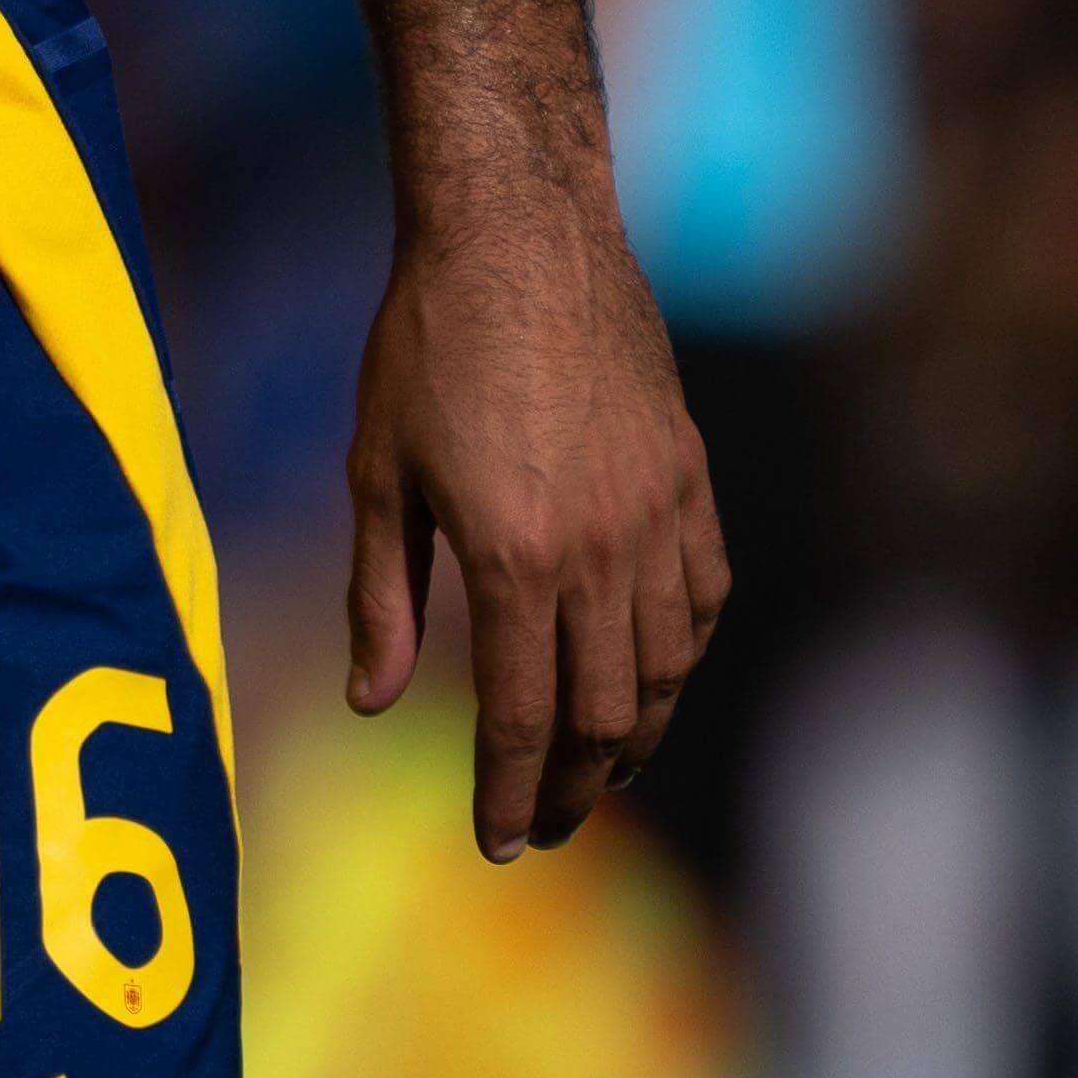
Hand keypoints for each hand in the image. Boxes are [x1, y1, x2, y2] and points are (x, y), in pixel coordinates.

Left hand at [344, 166, 725, 857]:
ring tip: (599, 769)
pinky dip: (684, 654)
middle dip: (572, 786)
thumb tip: (372, 705)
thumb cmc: (427, 344)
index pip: (521, 717)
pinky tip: (656, 674)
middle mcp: (601, 550)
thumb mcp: (378, 471)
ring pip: (667, 667)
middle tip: (543, 826)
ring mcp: (658, 514)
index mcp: (514, 558)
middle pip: (602, 713)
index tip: (498, 843)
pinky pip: (705, 596)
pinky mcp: (690, 476)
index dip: (508, 794)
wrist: (520, 233)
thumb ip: (379, 596)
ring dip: (634, 734)